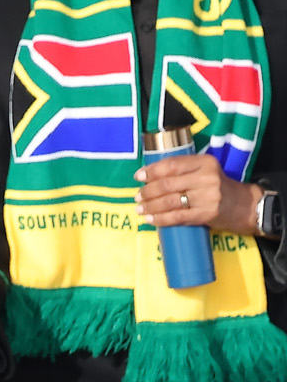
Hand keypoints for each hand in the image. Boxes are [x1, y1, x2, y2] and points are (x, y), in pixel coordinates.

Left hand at [137, 156, 259, 234]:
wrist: (245, 206)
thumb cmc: (218, 187)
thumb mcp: (205, 171)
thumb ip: (183, 170)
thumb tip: (149, 176)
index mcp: (205, 163)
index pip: (172, 165)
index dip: (152, 171)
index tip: (138, 177)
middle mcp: (207, 178)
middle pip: (167, 184)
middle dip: (148, 191)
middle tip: (137, 196)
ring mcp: (207, 197)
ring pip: (170, 201)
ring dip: (150, 206)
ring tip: (140, 208)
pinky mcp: (206, 214)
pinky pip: (177, 217)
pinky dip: (160, 219)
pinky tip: (150, 219)